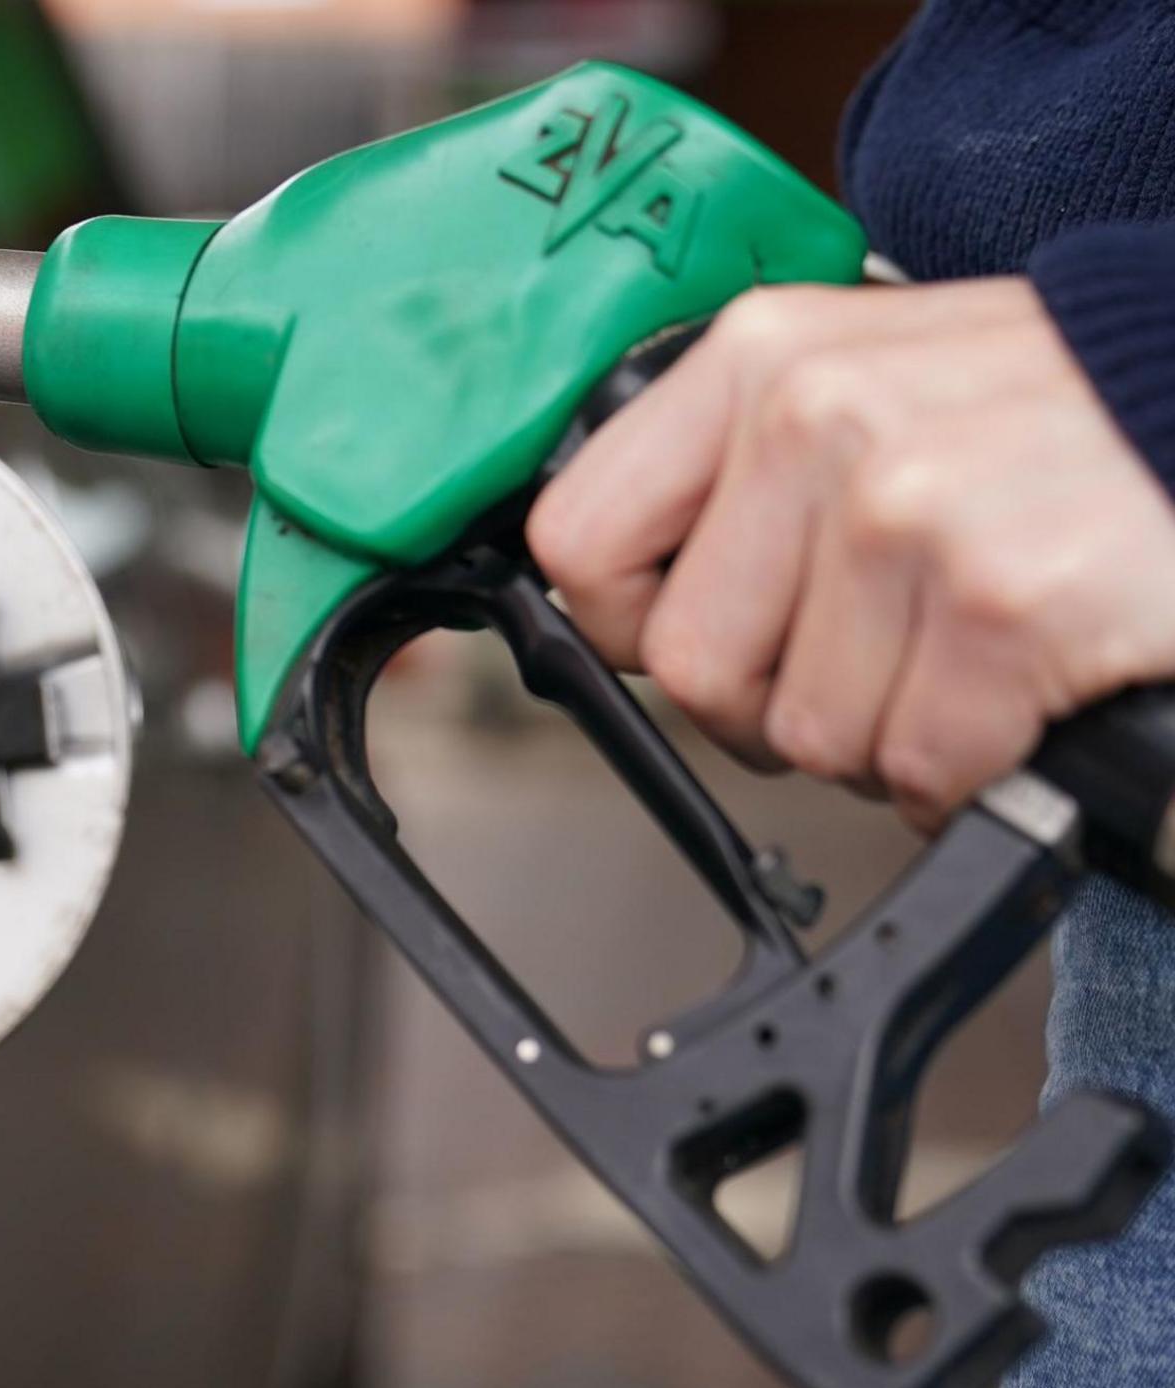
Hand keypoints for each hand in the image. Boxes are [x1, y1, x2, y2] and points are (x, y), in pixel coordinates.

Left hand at [526, 279, 1174, 829]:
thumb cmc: (1069, 418)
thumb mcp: (881, 382)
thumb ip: (748, 463)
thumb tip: (626, 593)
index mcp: (765, 356)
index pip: (579, 540)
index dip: (632, 623)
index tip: (699, 630)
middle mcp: (821, 417)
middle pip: (692, 666)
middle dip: (775, 704)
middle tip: (871, 663)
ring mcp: (912, 508)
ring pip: (805, 731)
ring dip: (885, 735)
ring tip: (962, 657)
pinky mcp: (1003, 603)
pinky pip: (917, 765)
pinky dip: (968, 768)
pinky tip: (1017, 696)